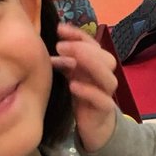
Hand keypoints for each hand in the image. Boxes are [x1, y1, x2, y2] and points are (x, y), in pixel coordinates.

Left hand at [51, 23, 118, 152]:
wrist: (95, 126)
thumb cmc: (82, 96)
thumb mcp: (72, 74)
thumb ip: (65, 60)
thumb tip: (46, 43)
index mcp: (97, 65)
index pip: (94, 44)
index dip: (79, 35)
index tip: (59, 29)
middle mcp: (105, 77)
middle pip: (106, 58)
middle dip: (84, 49)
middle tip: (60, 46)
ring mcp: (107, 94)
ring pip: (108, 78)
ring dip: (90, 66)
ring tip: (68, 62)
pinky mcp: (104, 111)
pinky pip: (102, 100)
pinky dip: (89, 91)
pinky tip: (73, 86)